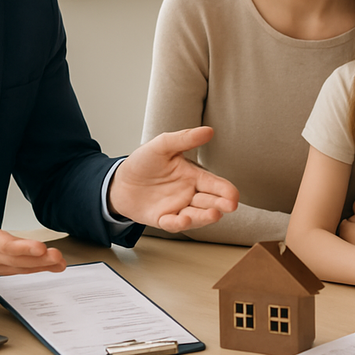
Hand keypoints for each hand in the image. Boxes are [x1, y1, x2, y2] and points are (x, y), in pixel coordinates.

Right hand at [0, 170, 65, 274]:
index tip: (39, 247)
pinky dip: (36, 269)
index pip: (1, 244)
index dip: (20, 247)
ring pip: (17, 267)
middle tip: (56, 256)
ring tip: (59, 262)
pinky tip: (52, 266)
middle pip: (13, 259)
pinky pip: (18, 269)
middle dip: (36, 259)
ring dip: (40, 266)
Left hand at [107, 126, 238, 231]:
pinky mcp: (162, 219)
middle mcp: (188, 194)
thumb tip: (208, 130)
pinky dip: (178, 224)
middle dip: (221, 204)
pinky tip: (183, 220)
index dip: (225, 190)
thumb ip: (185, 139)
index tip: (234, 195)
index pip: (214, 184)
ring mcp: (176, 208)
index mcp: (193, 176)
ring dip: (205, 216)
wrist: (120, 180)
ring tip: (214, 214)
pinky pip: (173, 224)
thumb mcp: (162, 145)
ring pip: (195, 215)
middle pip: (209, 201)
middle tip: (231, 205)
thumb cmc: (144, 162)